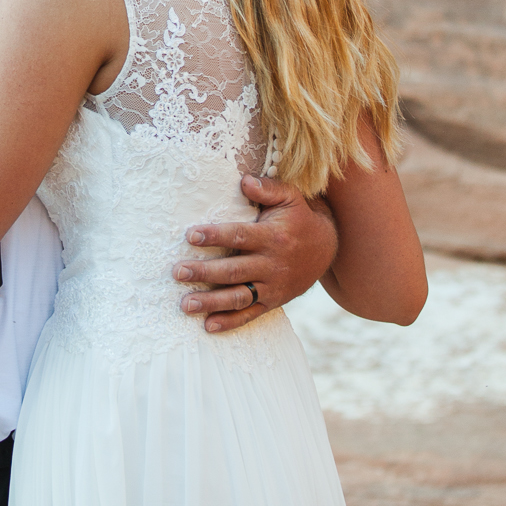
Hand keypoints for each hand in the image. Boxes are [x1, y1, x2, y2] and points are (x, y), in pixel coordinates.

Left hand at [174, 177, 337, 333]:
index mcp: (273, 237)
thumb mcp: (289, 197)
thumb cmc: (299, 218)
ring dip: (211, 302)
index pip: (240, 236)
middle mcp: (273, 264)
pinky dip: (230, 322)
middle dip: (205, 272)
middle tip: (178, 272)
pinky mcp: (273, 301)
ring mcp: (273, 286)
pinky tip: (208, 325)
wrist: (326, 248)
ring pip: (239, 297)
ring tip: (185, 304)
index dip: (215, 236)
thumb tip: (244, 181)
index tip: (191, 235)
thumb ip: (267, 188)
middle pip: (234, 270)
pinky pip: (250, 314)